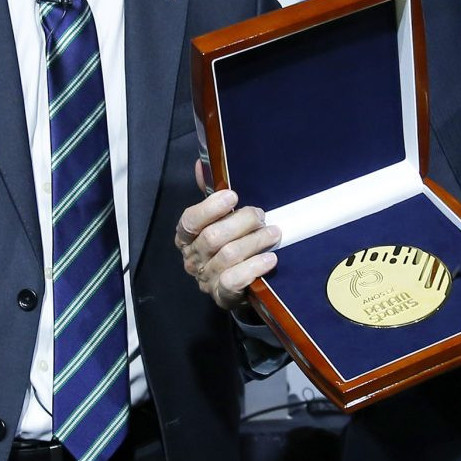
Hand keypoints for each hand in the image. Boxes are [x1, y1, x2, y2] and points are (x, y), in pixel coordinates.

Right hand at [175, 174, 280, 312]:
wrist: (242, 285)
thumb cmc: (230, 244)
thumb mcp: (220, 219)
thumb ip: (211, 194)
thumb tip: (202, 164)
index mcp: (186, 237)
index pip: (190, 221)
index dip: (210, 208)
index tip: (233, 197)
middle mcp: (192, 258)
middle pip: (213, 238)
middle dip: (242, 223)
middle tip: (262, 216)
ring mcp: (206, 280)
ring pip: (228, 257)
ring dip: (254, 242)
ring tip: (274, 233)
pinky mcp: (223, 297)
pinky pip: (234, 282)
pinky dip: (254, 268)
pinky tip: (270, 259)